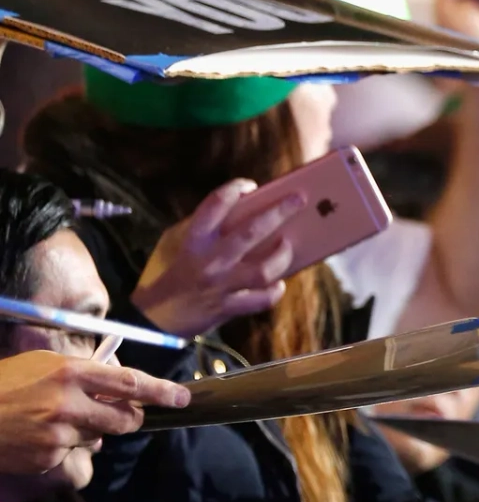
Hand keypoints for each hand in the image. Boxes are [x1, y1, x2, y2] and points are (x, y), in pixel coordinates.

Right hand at [0, 351, 187, 482]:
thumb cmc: (3, 385)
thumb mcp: (41, 365)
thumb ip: (82, 373)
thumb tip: (119, 383)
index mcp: (68, 372)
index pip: (129, 382)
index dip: (160, 391)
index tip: (182, 397)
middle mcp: (68, 403)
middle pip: (126, 419)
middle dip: (130, 418)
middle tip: (122, 414)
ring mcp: (60, 433)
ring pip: (99, 437)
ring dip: (89, 431)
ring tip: (53, 420)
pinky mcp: (50, 457)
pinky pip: (73, 453)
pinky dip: (63, 446)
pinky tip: (38, 436)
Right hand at [133, 179, 306, 336]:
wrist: (157, 317)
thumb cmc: (172, 274)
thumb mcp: (180, 244)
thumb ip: (204, 230)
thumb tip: (243, 214)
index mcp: (194, 240)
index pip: (214, 205)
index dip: (234, 190)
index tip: (250, 185)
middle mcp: (210, 259)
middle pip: (251, 232)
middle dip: (278, 212)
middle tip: (298, 199)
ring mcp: (221, 285)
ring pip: (262, 269)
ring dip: (282, 256)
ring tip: (288, 245)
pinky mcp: (228, 307)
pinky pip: (261, 299)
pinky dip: (274, 291)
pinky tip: (279, 284)